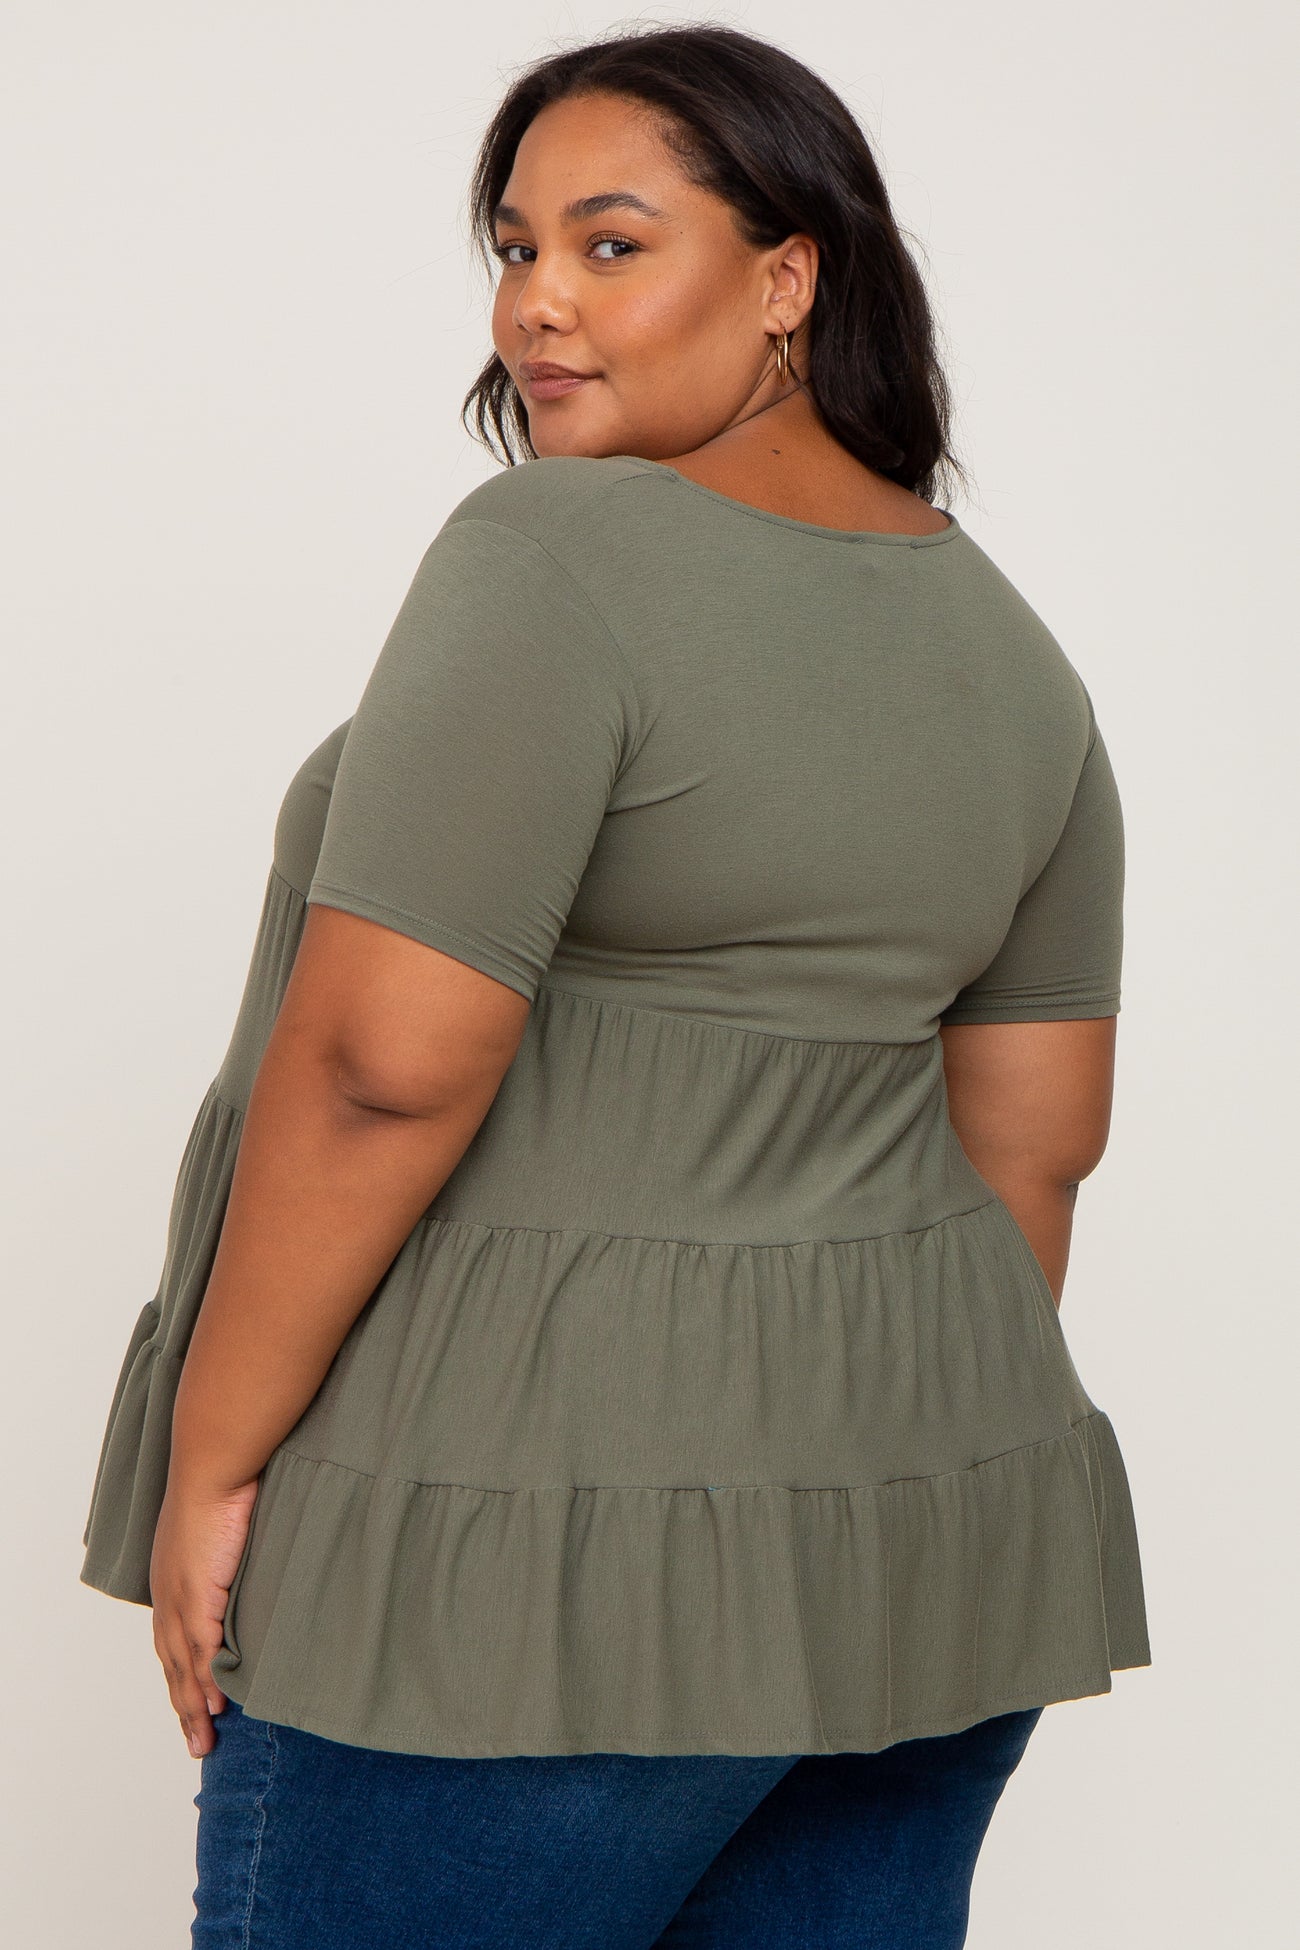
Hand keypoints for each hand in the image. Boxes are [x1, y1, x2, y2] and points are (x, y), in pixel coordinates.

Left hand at [149, 1473, 259, 1757]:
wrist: (214, 1461)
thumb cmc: (227, 1479)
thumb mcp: (230, 1523)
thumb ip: (237, 1551)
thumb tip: (257, 1561)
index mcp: (172, 1575)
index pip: (174, 1636)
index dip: (183, 1671)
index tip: (194, 1700)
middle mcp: (168, 1592)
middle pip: (172, 1662)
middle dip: (183, 1703)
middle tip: (198, 1741)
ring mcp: (179, 1597)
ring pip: (183, 1667)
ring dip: (192, 1705)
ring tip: (205, 1739)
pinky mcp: (197, 1597)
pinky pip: (201, 1652)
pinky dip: (206, 1683)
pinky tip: (217, 1707)